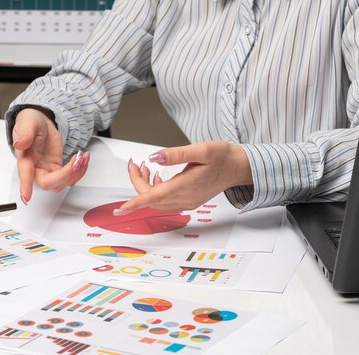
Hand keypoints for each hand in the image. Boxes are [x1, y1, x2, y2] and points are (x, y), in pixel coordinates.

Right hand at [12, 108, 89, 203]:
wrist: (41, 123)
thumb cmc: (31, 124)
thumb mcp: (27, 123)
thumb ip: (25, 133)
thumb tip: (20, 143)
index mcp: (25, 159)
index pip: (25, 174)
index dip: (25, 186)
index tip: (26, 198)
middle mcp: (36, 169)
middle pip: (49, 183)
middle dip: (66, 174)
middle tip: (77, 160)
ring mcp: (48, 171)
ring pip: (62, 183)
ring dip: (76, 172)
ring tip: (83, 156)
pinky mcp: (58, 169)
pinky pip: (70, 177)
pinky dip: (80, 170)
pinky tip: (84, 158)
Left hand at [115, 141, 251, 213]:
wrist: (238, 167)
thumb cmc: (222, 157)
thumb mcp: (201, 149)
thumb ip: (176, 154)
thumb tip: (154, 158)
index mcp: (185, 186)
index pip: (154, 197)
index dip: (135, 203)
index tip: (120, 209)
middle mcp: (184, 198)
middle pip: (151, 198)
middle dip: (138, 183)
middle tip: (135, 164)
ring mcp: (186, 202)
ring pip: (157, 201)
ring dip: (146, 187)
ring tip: (145, 168)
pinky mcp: (188, 201)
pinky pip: (165, 202)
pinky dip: (155, 191)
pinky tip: (157, 177)